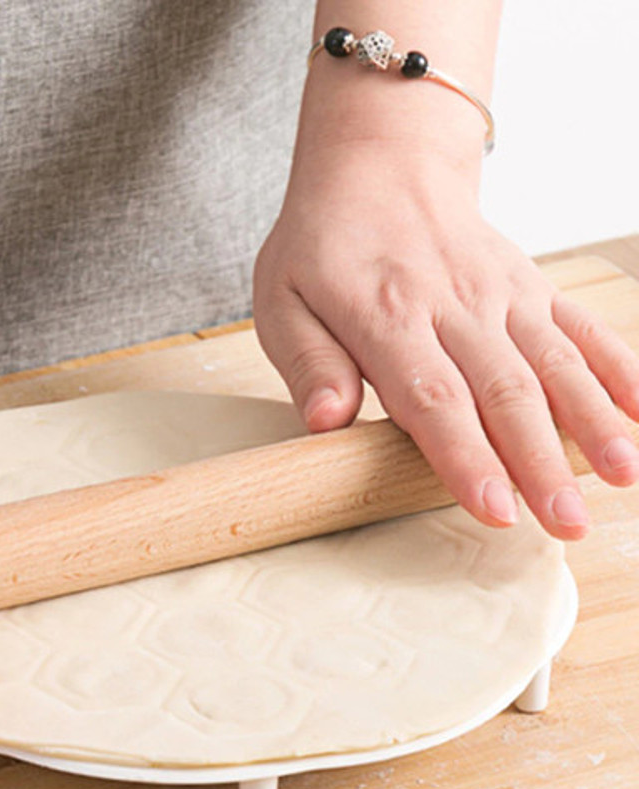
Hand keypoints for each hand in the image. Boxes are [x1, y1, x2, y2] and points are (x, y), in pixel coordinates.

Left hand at [253, 136, 638, 539]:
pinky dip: (616, 366)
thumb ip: (309, 364)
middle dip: (540, 463)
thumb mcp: (282, 302)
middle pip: (504, 392)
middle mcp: (453, 304)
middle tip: (566, 524)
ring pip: (553, 362)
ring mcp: (500, 292)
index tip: (496, 508)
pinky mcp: (529, 284)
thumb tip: (325, 423)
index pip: (432, 398)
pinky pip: (579, 326)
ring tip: (623, 476)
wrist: (379, 166)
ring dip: (593, 421)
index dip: (466, 457)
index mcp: (386, 316)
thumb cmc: (322, 246)